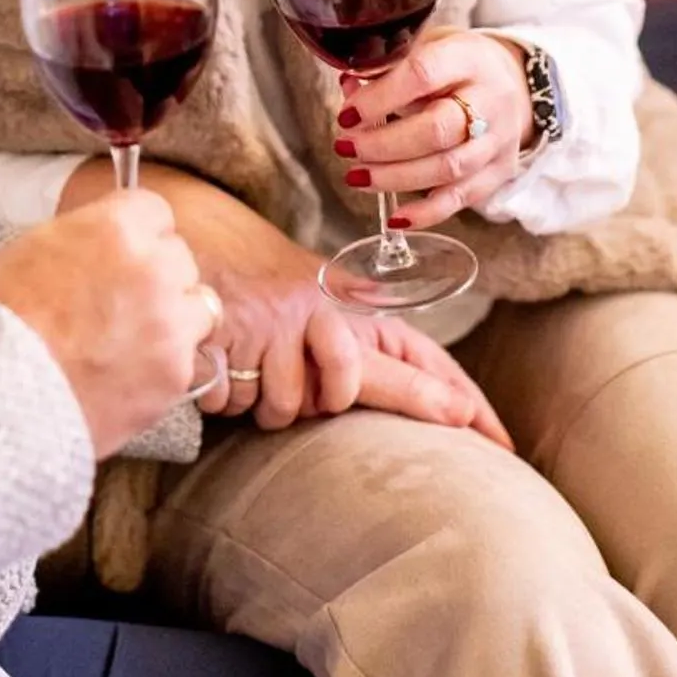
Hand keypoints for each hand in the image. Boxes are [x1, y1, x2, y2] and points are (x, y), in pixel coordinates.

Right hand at [0, 193, 216, 459]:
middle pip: (180, 258)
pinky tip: (126, 374)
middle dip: (157, 275)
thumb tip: (109, 238)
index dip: (138, 234)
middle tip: (121, 302)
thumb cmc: (2, 318)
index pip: (156, 212)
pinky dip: (163, 365)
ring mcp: (171, 323)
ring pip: (198, 306)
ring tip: (131, 340)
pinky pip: (187, 359)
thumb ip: (88, 236)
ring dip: (173, 318)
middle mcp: (154, 268)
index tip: (124, 253)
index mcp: (117, 227)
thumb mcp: (36, 247)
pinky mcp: (176, 373)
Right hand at [59, 160, 508, 447]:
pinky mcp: (234, 337)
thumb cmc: (251, 287)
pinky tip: (220, 365)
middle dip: (394, 401)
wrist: (183, 243)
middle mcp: (319, 310)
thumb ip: (358, 345)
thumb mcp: (310, 306)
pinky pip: (243, 403)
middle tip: (436, 417)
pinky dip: (229, 395)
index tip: (493, 433)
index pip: (414, 350)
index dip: (454, 393)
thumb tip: (435, 399)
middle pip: (361, 382)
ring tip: (248, 367)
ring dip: (267, 402)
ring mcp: (277, 324)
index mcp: (344, 303)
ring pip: (290, 407)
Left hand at [333, 29, 532, 227]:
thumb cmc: (458, 65)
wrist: (515, 83)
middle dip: (384, 144)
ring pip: (448, 168)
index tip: (347, 114)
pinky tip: (395, 217)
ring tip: (357, 176)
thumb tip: (348, 88)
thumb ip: (388, 67)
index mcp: (468, 59)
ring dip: (395, 178)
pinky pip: (462, 199)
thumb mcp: (428, 46)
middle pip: (438, 129)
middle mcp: (491, 100)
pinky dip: (427, 212)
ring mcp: (498, 140)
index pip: (423, 76)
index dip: (380, 98)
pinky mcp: (498, 172)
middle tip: (346, 147)